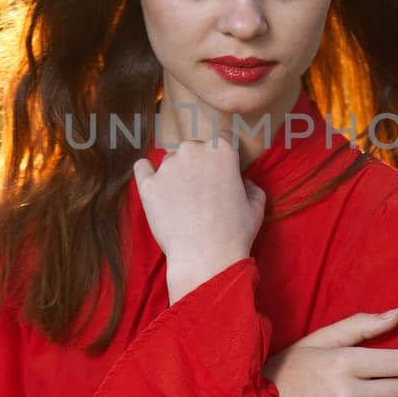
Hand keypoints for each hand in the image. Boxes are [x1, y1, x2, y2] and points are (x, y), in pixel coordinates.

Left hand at [132, 128, 266, 301]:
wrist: (206, 257)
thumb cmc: (234, 232)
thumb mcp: (256, 206)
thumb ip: (251, 186)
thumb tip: (243, 183)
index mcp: (221, 150)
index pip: (222, 139)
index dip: (222, 155)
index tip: (221, 170)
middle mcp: (193, 151)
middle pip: (194, 147)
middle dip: (197, 163)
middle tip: (201, 189)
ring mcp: (167, 167)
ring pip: (169, 159)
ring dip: (175, 171)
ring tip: (181, 198)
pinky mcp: (148, 185)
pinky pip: (142, 167)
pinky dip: (147, 173)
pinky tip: (154, 185)